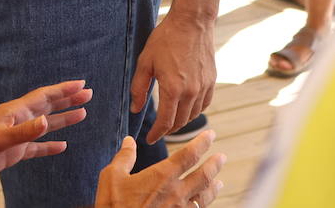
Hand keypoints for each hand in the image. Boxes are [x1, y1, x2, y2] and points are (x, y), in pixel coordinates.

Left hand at [0, 79, 91, 180]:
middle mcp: (18, 119)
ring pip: (45, 125)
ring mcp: (17, 135)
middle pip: (48, 106)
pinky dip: (50, 145)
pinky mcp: (14, 151)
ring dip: (63, 119)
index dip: (62, 90)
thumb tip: (46, 121)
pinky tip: (62, 145)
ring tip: (83, 113)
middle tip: (88, 94)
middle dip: (67, 99)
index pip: (44, 96)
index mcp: (15, 111)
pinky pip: (37, 147)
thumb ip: (23, 131)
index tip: (81, 84)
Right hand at [94, 130, 224, 206]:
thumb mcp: (112, 177)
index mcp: (162, 176)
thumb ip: (124, 158)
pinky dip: (203, 206)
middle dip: (215, 164)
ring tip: (219, 182)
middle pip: (204, 175)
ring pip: (204, 197)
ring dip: (213, 187)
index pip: (189, 154)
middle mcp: (176, 193)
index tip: (211, 134)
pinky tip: (202, 205)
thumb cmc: (114, 205)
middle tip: (222, 157)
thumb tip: (129, 141)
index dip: (202, 142)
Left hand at [130, 12, 214, 144]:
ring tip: (171, 122)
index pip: (165, 122)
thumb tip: (135, 109)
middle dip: (168, 130)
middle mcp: (191, 92)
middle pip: (180, 122)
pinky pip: (204, 104)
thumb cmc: (166, 39)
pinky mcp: (212, 80)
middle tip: (158, 131)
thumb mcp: (145, 62)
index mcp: (173, 89)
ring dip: (181, 122)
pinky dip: (195, 111)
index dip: (156, 134)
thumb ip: (139, 88)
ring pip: (193, 115)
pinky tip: (187, 109)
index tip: (149, 138)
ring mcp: (204, 87)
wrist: (192, 22)